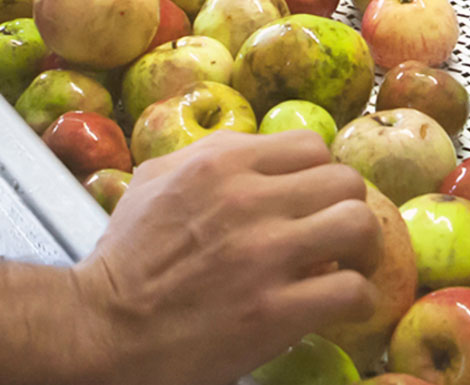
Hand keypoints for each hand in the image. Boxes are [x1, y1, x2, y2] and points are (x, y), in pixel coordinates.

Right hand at [76, 130, 380, 384]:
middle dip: (345, 204)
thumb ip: (205, 154)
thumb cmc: (127, 253)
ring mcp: (265, 253)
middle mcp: (247, 197)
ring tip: (347, 261)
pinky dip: (355, 298)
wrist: (108, 324)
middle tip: (333, 227)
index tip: (311, 194)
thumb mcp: (153, 180)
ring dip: (362, 247)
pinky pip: (353, 290)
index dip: (317, 171)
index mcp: (219, 162)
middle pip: (345, 180)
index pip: (310, 145)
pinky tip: (336, 302)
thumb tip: (252, 147)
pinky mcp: (276, 310)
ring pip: (360, 224)